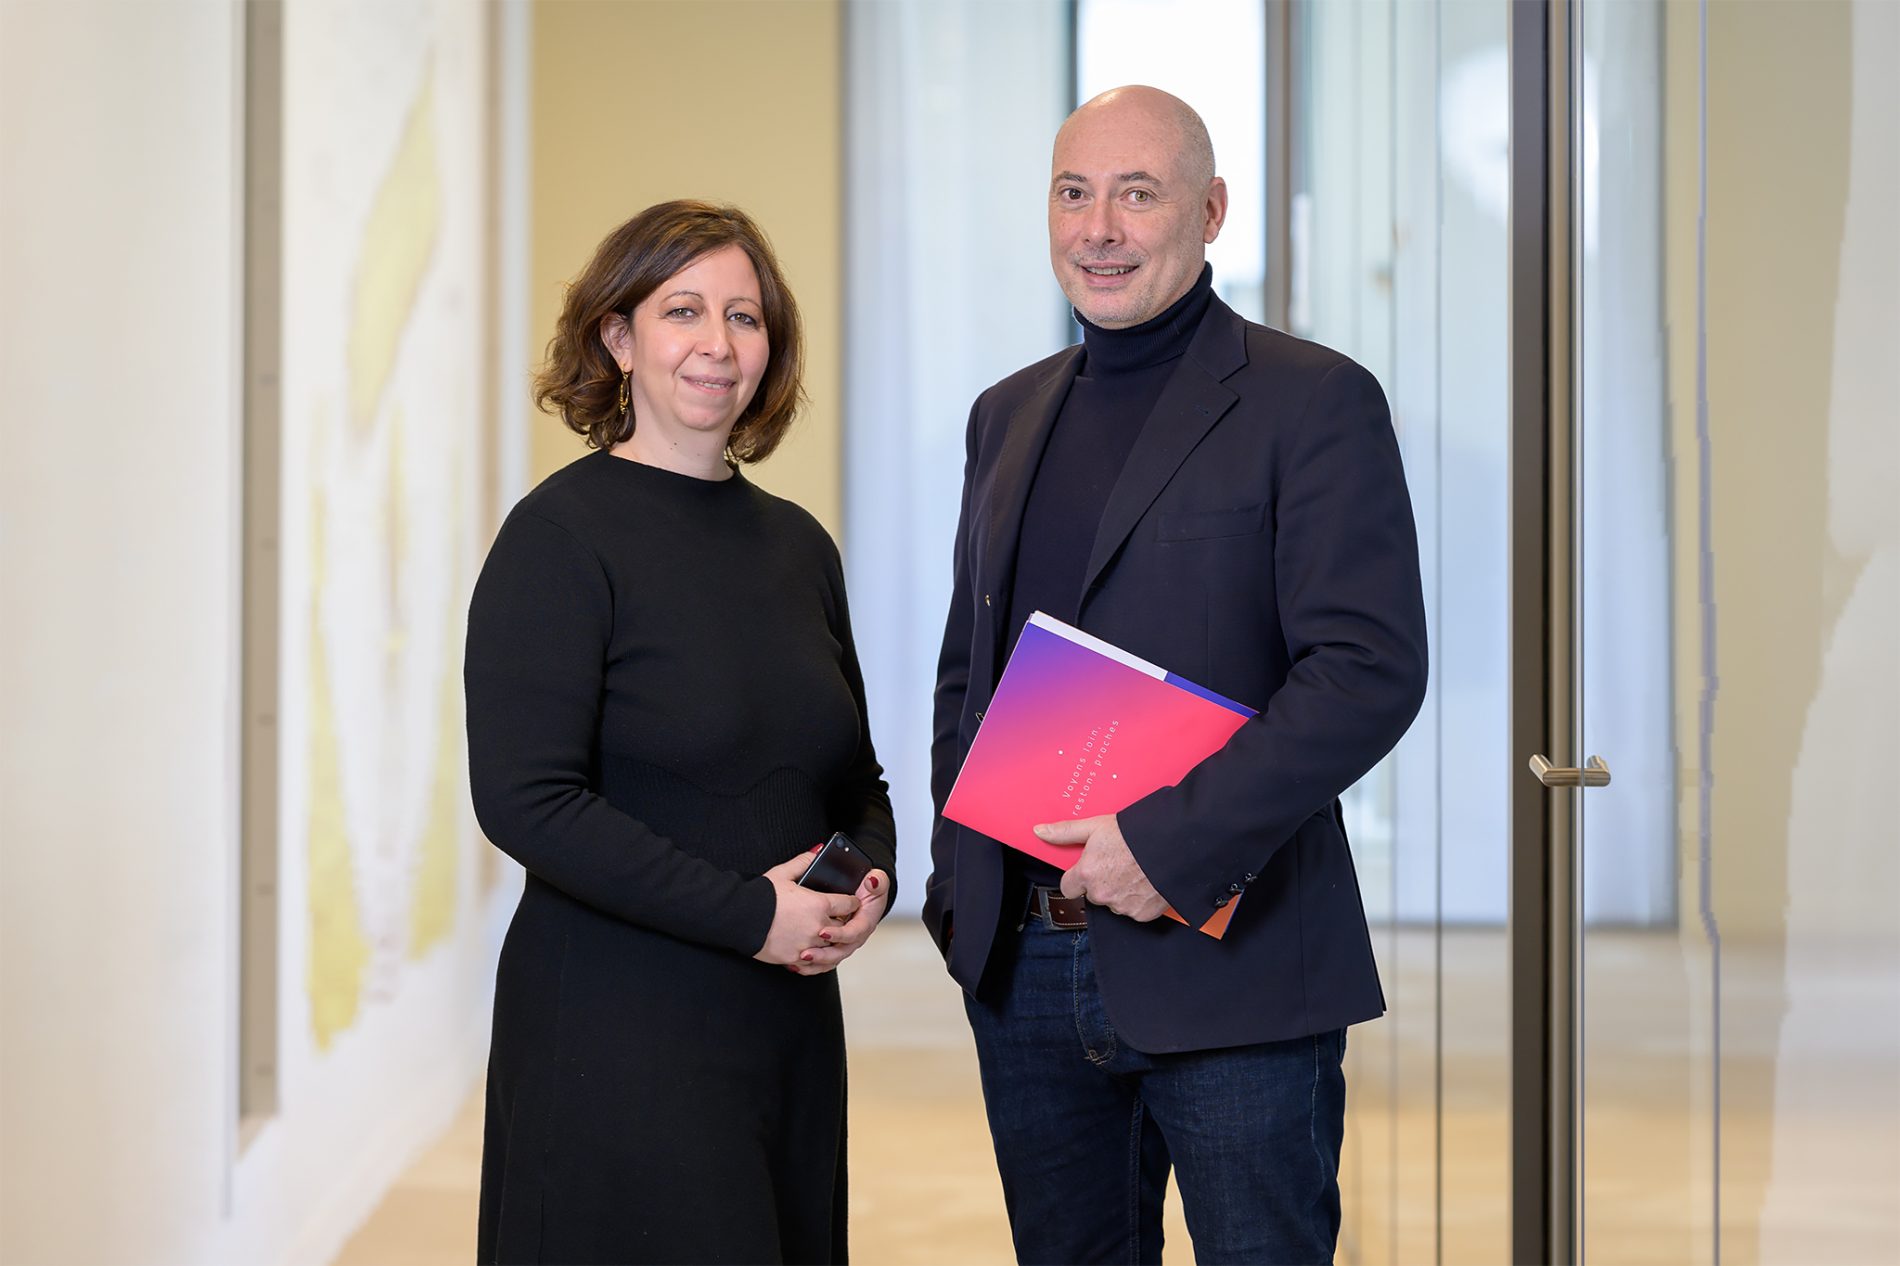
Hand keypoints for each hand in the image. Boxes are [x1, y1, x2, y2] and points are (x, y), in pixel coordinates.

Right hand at [754, 855, 860, 971]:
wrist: (739, 918)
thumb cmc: (760, 896)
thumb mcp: (783, 873)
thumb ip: (804, 862)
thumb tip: (818, 851)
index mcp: (819, 904)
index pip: (849, 904)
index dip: (851, 902)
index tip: (850, 902)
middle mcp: (818, 927)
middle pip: (843, 927)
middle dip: (842, 922)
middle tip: (836, 918)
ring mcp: (807, 945)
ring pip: (830, 946)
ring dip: (828, 940)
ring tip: (821, 933)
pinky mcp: (795, 958)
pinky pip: (813, 961)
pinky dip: (813, 955)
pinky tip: (808, 948)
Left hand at [791, 868, 889, 974]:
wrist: (867, 896)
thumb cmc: (870, 889)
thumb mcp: (877, 881)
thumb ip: (878, 881)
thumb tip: (872, 880)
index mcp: (865, 922)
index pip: (853, 933)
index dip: (839, 934)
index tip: (822, 932)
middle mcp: (856, 937)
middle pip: (840, 951)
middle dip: (823, 954)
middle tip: (805, 953)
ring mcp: (845, 944)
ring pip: (831, 960)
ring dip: (816, 962)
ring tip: (798, 959)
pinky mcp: (835, 947)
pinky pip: (824, 962)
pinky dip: (811, 966)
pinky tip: (795, 965)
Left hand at [1034, 814, 1168, 921]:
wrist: (1173, 844)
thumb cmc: (1134, 833)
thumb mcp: (1096, 826)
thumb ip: (1065, 832)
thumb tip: (1039, 831)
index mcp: (1087, 874)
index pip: (1068, 888)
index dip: (1078, 877)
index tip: (1089, 868)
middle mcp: (1101, 894)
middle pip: (1093, 895)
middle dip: (1101, 883)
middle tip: (1118, 864)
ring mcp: (1122, 906)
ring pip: (1114, 904)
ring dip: (1120, 892)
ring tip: (1135, 871)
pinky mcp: (1141, 915)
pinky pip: (1133, 911)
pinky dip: (1139, 900)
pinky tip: (1146, 882)